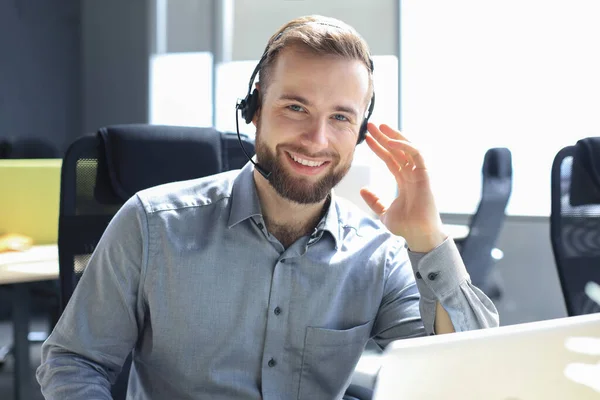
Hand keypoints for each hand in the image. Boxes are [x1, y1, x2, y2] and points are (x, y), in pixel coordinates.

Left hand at [359, 123, 445, 252]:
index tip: (366, 139)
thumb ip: (375, 201)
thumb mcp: (384, 212)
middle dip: (384, 137)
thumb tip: (363, 190)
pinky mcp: (425, 176)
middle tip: (370, 125)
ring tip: (380, 127)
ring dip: (393, 136)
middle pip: (397, 151)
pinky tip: (390, 141)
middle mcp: (412, 175)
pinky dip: (404, 146)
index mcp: (404, 182)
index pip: (391, 160)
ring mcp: (419, 175)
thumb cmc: (406, 227)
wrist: (418, 236)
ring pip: (407, 149)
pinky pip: (416, 155)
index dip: (379, 148)